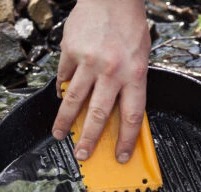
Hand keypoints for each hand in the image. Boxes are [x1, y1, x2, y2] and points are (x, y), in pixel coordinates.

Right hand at [52, 0, 150, 163]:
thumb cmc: (130, 26)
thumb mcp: (141, 58)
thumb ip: (130, 85)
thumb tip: (119, 113)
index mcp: (134, 74)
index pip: (131, 116)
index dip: (126, 140)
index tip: (120, 156)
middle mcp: (111, 71)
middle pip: (98, 114)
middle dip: (88, 139)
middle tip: (82, 155)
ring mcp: (88, 61)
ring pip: (74, 100)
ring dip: (65, 121)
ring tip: (59, 135)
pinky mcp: (70, 51)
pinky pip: (64, 76)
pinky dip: (63, 88)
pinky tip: (61, 97)